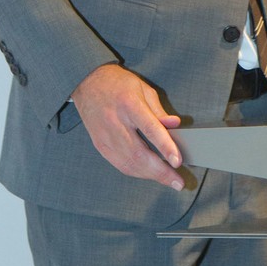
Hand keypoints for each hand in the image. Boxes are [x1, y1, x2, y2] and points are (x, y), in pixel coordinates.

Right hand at [71, 63, 183, 190]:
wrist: (88, 83)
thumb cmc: (118, 83)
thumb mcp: (143, 89)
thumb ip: (158, 110)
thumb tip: (174, 125)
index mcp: (129, 104)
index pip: (149, 129)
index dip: (165, 147)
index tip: (178, 161)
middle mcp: (115, 122)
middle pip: (139, 154)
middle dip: (161, 172)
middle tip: (178, 182)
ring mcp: (105, 136)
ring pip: (129, 164)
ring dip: (150, 176)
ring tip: (168, 180)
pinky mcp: (100, 145)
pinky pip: (120, 165)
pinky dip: (137, 172)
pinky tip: (149, 174)